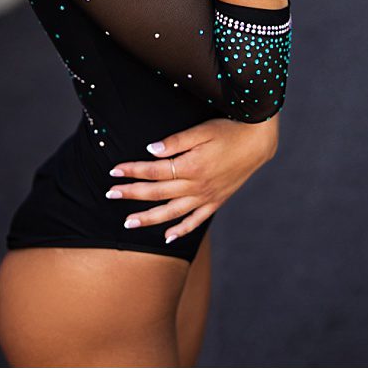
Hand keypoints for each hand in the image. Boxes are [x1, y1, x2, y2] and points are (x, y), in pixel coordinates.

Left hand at [106, 116, 278, 242]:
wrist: (258, 142)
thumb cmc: (228, 131)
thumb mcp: (201, 130)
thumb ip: (175, 141)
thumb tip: (151, 150)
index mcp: (191, 166)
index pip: (153, 171)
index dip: (132, 171)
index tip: (113, 171)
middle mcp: (198, 186)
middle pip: (157, 193)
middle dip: (131, 194)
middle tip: (110, 194)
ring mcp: (207, 197)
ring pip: (172, 212)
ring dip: (149, 219)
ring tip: (128, 223)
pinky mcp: (216, 202)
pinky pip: (196, 221)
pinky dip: (181, 230)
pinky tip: (167, 237)